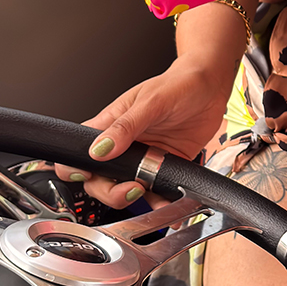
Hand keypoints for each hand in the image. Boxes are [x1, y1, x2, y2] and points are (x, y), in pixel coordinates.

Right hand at [54, 53, 233, 207]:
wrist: (211, 87)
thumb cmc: (178, 84)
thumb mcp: (150, 101)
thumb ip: (126, 126)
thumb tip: (100, 149)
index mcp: (111, 125)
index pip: (81, 151)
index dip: (75, 168)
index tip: (86, 175)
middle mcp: (124, 145)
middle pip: (100, 179)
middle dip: (109, 191)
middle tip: (129, 188)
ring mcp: (143, 158)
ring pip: (125, 188)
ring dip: (132, 198)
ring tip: (146, 192)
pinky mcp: (164, 166)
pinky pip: (156, 190)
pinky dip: (159, 200)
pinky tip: (165, 201)